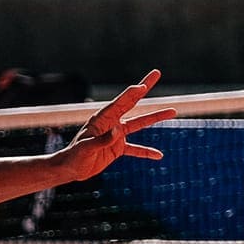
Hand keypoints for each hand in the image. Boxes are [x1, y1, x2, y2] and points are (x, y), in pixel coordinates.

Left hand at [53, 69, 175, 181]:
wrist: (70, 169)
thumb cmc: (74, 156)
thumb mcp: (87, 148)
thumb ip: (103, 139)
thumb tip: (118, 131)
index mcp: (102, 118)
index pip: (120, 102)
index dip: (131, 93)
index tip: (142, 86)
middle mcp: (111, 123)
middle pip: (132, 103)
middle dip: (144, 88)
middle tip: (156, 73)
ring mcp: (116, 135)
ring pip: (139, 124)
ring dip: (155, 117)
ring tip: (173, 111)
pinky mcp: (118, 148)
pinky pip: (135, 148)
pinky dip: (146, 152)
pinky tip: (159, 155)